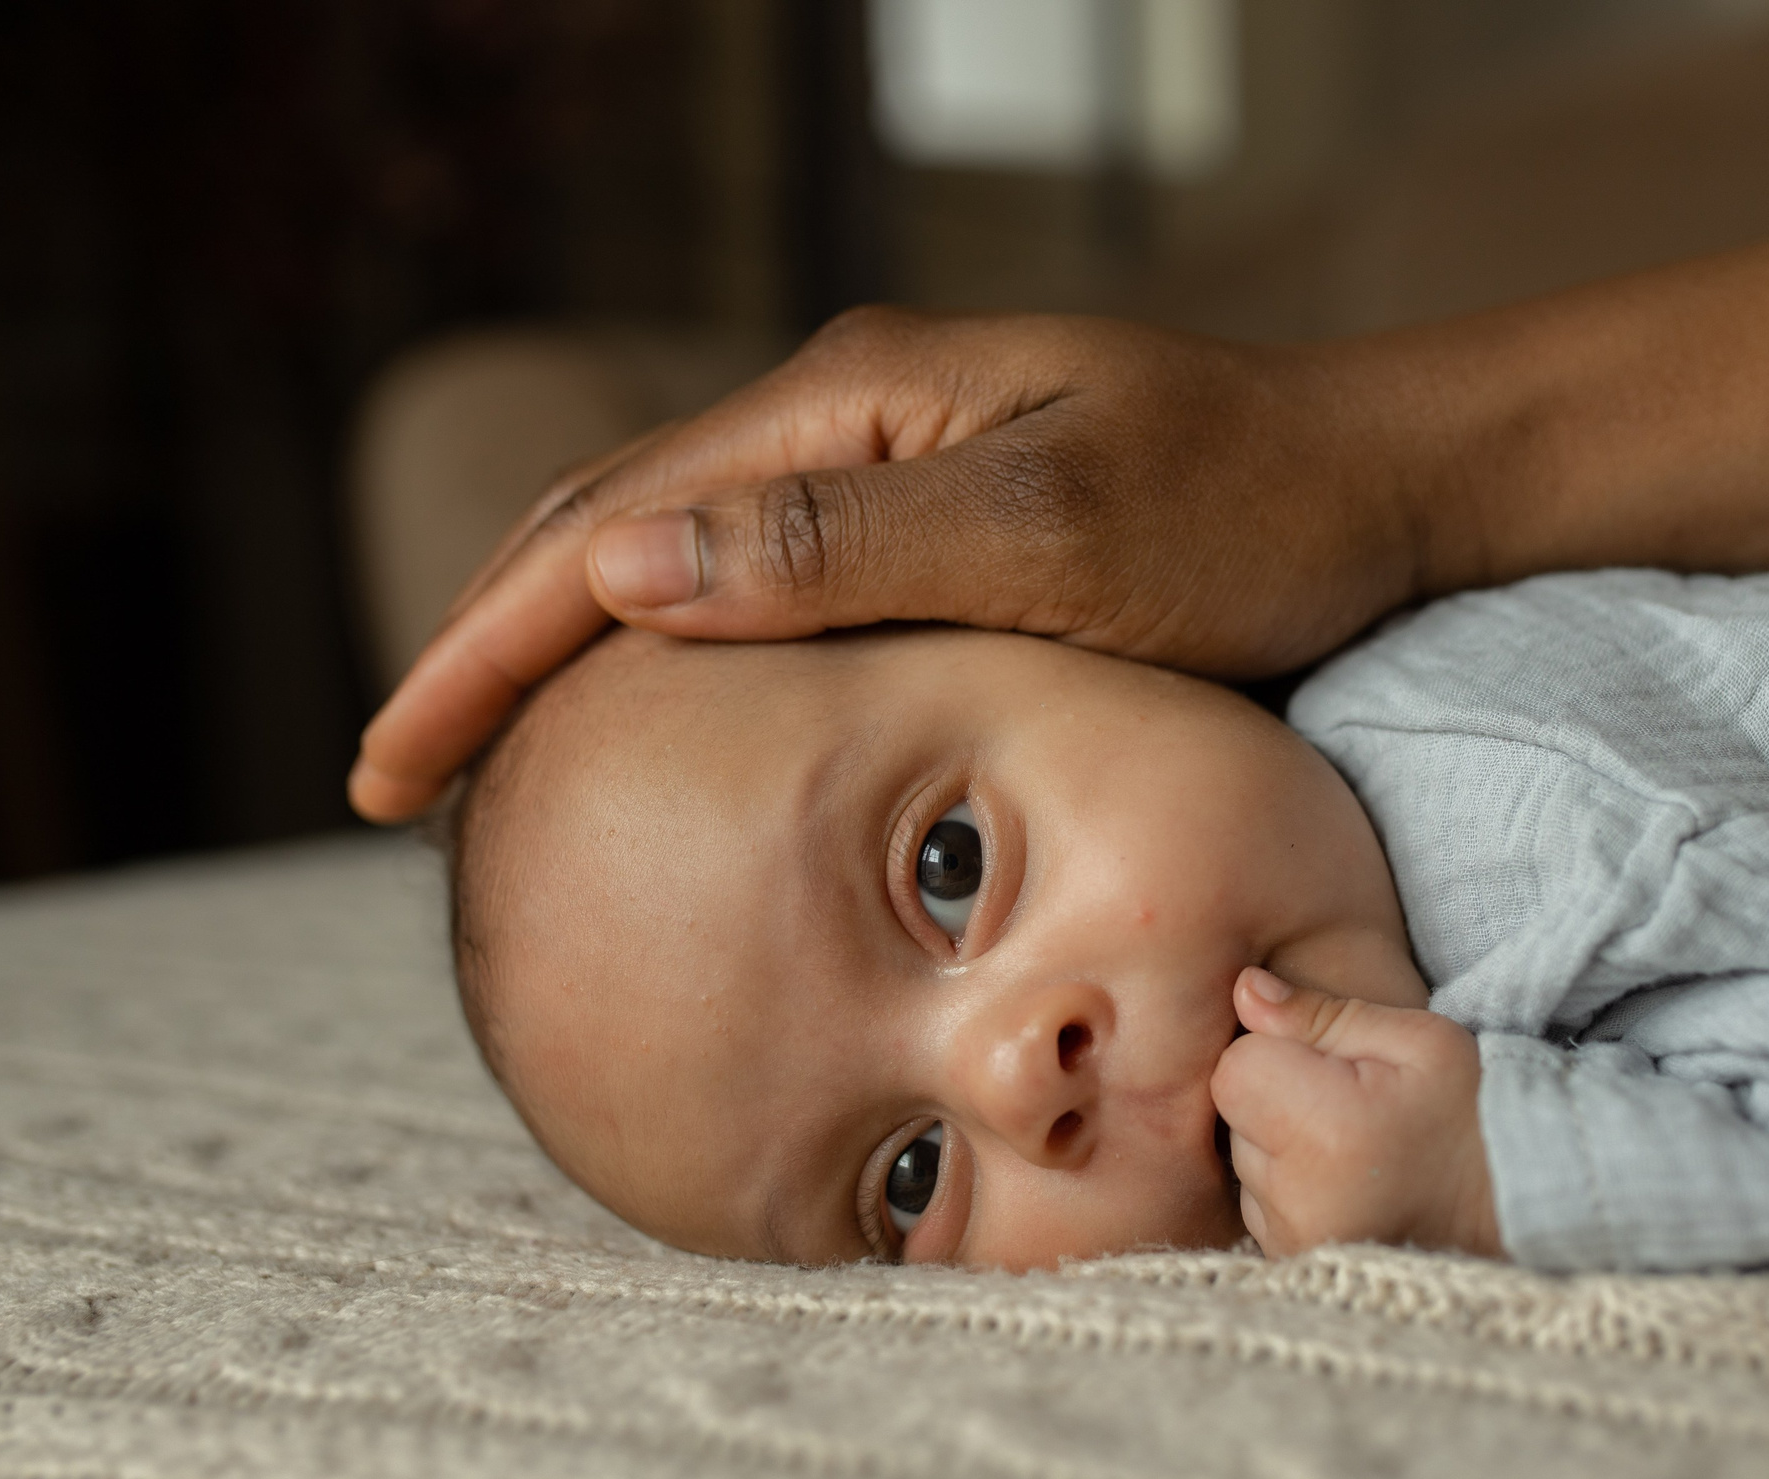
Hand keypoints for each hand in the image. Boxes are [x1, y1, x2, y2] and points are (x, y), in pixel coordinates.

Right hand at [348, 307, 1441, 821]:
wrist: (1380, 491)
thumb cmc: (1250, 521)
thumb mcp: (1059, 542)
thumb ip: (844, 552)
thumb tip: (619, 571)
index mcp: (850, 407)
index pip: (605, 529)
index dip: (481, 651)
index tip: (388, 771)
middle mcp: (847, 418)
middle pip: (608, 527)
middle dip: (487, 649)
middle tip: (394, 782)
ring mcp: (888, 462)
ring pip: (671, 553)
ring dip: (560, 647)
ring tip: (480, 756)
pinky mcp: (933, 515)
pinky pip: (755, 582)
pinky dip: (668, 652)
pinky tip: (650, 718)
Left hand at [1210, 967, 1501, 1259]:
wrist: (1517, 1205)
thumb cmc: (1471, 1109)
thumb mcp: (1417, 1040)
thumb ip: (1322, 1014)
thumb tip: (1246, 990)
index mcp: (1326, 1134)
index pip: (1237, 1069)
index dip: (1278, 1052)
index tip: (1335, 1066)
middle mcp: (1297, 1201)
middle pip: (1235, 1116)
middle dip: (1277, 1098)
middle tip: (1351, 1107)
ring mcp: (1292, 1242)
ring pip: (1243, 1160)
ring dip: (1280, 1145)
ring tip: (1352, 1148)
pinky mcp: (1290, 1262)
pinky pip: (1256, 1203)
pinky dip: (1287, 1186)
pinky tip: (1343, 1181)